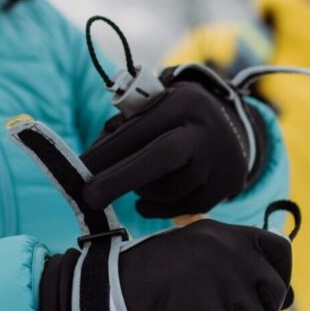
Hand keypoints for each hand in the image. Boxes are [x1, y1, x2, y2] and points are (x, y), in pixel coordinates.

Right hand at [38, 219, 292, 310]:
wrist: (103, 288)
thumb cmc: (146, 280)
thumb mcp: (193, 258)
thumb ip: (230, 267)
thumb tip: (285, 298)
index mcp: (222, 232)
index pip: (278, 250)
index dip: (280, 280)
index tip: (265, 301)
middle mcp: (224, 247)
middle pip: (273, 292)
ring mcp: (214, 273)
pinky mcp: (201, 303)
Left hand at [81, 78, 267, 217]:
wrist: (230, 128)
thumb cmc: (172, 119)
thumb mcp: (151, 109)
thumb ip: (120, 129)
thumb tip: (88, 165)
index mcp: (182, 102)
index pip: (140, 129)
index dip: (107, 152)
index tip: (78, 169)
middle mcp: (206, 129)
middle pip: (162, 157)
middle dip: (120, 179)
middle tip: (89, 198)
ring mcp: (221, 160)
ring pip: (171, 190)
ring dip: (142, 192)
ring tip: (134, 183)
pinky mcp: (228, 185)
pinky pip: (183, 208)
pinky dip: (157, 207)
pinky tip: (146, 199)